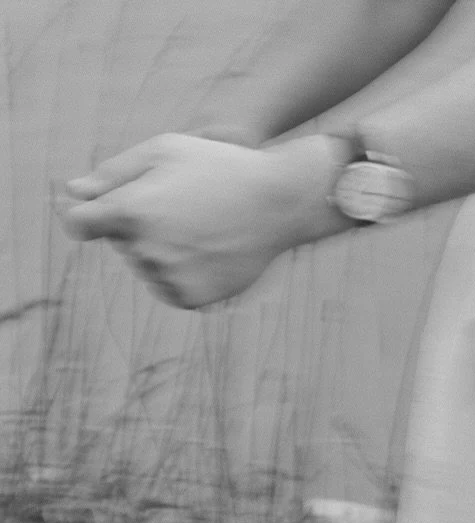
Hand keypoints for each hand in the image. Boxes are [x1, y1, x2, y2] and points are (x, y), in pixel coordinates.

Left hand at [63, 134, 344, 308]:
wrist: (279, 202)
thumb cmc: (220, 166)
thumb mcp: (164, 151)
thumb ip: (113, 174)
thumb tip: (74, 194)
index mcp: (130, 210)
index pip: (79, 224)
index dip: (87, 216)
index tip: (102, 212)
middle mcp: (145, 248)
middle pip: (120, 243)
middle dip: (139, 225)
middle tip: (184, 205)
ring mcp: (169, 277)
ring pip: (146, 266)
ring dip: (161, 250)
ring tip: (201, 227)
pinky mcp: (191, 298)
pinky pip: (169, 287)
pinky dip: (181, 273)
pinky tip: (207, 250)